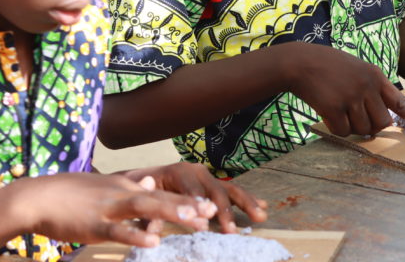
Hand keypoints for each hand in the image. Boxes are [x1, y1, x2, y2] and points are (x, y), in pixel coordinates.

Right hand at [23, 172, 216, 247]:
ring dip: (171, 213)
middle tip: (213, 211)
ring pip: (145, 208)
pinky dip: (135, 234)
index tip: (211, 204)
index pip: (162, 192)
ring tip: (195, 220)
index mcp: (125, 187)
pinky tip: (153, 240)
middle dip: (188, 205)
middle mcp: (122, 193)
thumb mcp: (105, 186)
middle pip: (160, 198)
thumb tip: (153, 183)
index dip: (187, 199)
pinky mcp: (93, 225)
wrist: (36, 197)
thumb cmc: (70, 194)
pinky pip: (118, 230)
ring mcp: (108, 208)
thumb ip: (131, 186)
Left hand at [121, 162, 267, 232]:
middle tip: (230, 230)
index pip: (191, 190)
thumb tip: (153, 232)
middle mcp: (197, 171)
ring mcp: (209, 177)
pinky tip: (264, 206)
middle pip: (215, 190)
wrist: (143, 179)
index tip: (205, 223)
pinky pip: (234, 191)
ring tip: (261, 216)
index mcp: (178, 172)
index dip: (198, 206)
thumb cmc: (142, 191)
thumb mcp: (141, 201)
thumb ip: (148, 216)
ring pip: (231, 189)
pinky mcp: (215, 184)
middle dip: (224, 211)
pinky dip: (249, 199)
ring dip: (247, 203)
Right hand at [289, 44, 404, 135]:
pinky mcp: (334, 107)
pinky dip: (336, 128)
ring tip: (340, 109)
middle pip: (382, 122)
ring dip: (352, 127)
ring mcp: (351, 97)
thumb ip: (371, 90)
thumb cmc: (329, 67)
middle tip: (357, 117)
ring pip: (363, 130)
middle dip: (372, 126)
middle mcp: (367, 86)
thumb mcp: (357, 69)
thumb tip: (381, 123)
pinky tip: (328, 113)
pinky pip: (343, 131)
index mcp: (375, 75)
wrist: (301, 62)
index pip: (400, 100)